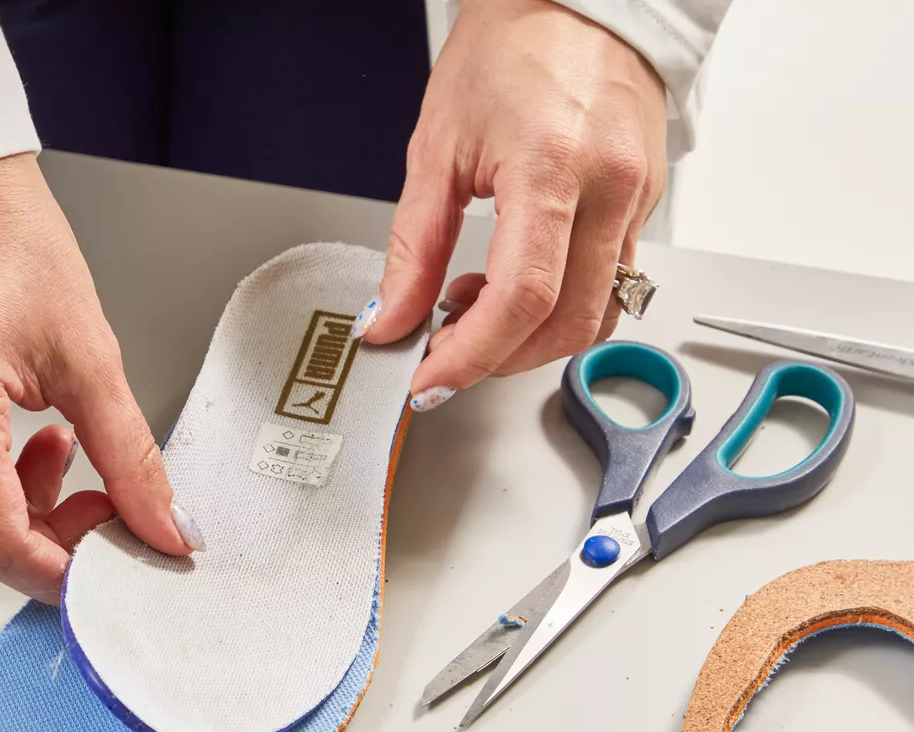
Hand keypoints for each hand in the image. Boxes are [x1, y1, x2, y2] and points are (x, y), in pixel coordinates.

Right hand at [0, 153, 197, 603]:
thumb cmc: (1, 236)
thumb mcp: (88, 352)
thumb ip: (130, 455)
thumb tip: (164, 526)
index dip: (56, 569)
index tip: (104, 550)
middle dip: (33, 550)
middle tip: (88, 503)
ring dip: (4, 521)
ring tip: (54, 454)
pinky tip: (13, 444)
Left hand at [353, 0, 667, 408]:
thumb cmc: (511, 47)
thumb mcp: (437, 148)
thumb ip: (411, 247)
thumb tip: (392, 318)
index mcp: (553, 167)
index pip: (522, 299)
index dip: (472, 355)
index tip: (430, 379)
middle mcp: (610, 188)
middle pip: (564, 324)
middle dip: (497, 357)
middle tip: (442, 350)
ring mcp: (637, 198)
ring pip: (595, 315)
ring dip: (528, 337)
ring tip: (471, 306)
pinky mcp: (645, 203)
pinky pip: (608, 283)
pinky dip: (555, 304)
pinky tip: (509, 281)